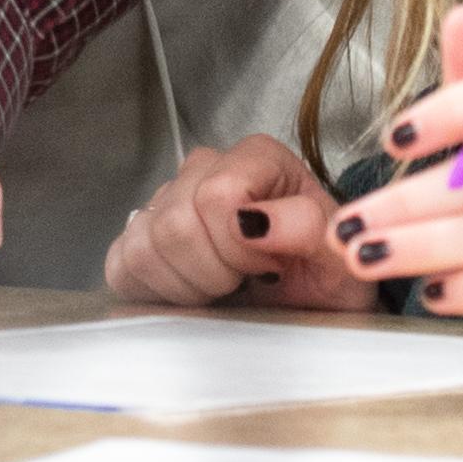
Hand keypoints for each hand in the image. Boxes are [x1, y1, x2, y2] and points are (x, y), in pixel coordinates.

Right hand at [105, 135, 386, 311]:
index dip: (240, 246)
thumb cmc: (326, 275)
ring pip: (144, 245)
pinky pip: (122, 263)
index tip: (270, 266)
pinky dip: (156, 291)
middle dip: (215, 271)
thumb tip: (253, 220)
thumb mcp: (340, 257)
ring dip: (188, 284)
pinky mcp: (139, 237)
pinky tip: (193, 291)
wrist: (313, 303)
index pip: (217, 195)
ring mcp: (167, 200)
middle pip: (175, 223)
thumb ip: (310, 228)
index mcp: (256, 158)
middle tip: (246, 281)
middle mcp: (205, 168)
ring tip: (223, 287)